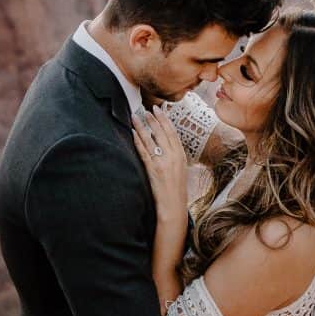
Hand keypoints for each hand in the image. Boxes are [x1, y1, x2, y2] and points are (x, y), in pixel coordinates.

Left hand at [132, 106, 187, 224]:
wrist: (174, 206)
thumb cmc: (177, 191)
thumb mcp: (181, 170)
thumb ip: (174, 157)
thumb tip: (166, 145)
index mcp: (181, 155)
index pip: (172, 132)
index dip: (164, 119)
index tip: (159, 110)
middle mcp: (172, 156)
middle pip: (161, 132)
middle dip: (153, 119)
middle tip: (146, 109)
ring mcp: (162, 162)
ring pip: (151, 139)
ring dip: (142, 126)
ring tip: (136, 117)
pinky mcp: (152, 169)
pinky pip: (143, 151)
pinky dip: (138, 140)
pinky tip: (133, 133)